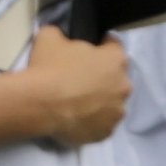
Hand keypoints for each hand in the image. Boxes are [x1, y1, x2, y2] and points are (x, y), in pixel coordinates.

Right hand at [22, 26, 130, 147]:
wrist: (40, 104)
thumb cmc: (49, 67)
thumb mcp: (50, 37)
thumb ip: (62, 34)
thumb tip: (62, 37)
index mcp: (116, 59)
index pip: (113, 46)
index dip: (100, 46)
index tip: (89, 50)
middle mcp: (124, 85)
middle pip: (115, 77)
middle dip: (102, 77)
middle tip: (80, 79)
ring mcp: (118, 111)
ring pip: (112, 103)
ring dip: (100, 101)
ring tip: (77, 102)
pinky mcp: (107, 132)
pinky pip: (102, 123)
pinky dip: (93, 120)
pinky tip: (76, 117)